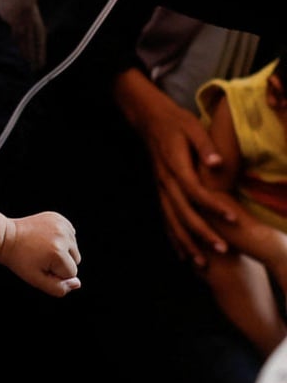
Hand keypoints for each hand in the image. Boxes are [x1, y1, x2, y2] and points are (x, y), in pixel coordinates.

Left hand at [1, 212, 81, 297]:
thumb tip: (77, 283)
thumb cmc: (20, 259)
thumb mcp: (36, 280)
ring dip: (62, 250)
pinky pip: (70, 235)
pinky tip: (46, 238)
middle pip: (76, 259)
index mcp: (58, 253)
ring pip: (74, 247)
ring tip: (42, 247)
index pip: (71, 273)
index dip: (57, 273)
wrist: (6, 237)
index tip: (41, 265)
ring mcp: (61, 225)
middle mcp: (63, 237)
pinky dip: (61, 239)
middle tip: (41, 256)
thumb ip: (58, 288)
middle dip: (61, 262)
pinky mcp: (58, 218)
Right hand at [112, 69, 238, 266]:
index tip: (234, 218)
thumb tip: (218, 164)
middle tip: (222, 250)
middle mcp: (165, 181)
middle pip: (182, 212)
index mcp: (175, 165)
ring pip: (171, 220)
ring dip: (186, 242)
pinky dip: (173, 237)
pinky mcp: (159, 191)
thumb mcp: (193, 127)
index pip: (195, 191)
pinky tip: (182, 253)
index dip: (213, 206)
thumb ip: (205, 146)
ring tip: (201, 263)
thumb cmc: (175, 122)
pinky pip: (165, 218)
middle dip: (202, 233)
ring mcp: (160, 188)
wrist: (148, 119)